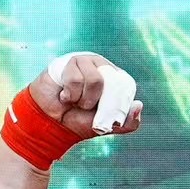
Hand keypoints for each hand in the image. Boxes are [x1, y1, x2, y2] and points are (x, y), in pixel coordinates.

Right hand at [29, 51, 143, 139]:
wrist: (51, 122)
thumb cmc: (78, 121)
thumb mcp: (107, 127)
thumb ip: (127, 122)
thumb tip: (139, 105)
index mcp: (115, 80)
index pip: (124, 85)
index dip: (113, 102)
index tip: (102, 111)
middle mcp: (102, 67)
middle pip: (111, 82)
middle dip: (97, 102)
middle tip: (86, 107)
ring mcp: (86, 62)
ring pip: (94, 79)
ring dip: (82, 98)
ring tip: (74, 100)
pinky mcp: (69, 62)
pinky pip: (75, 78)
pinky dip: (69, 94)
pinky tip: (64, 95)